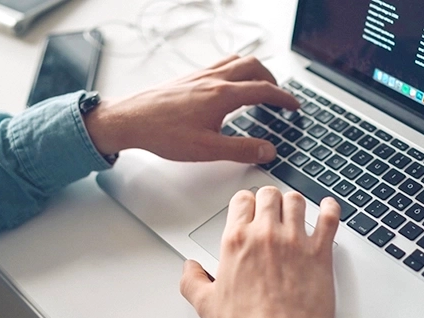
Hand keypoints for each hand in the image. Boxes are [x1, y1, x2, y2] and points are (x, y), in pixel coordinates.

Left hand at [84, 55, 298, 163]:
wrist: (130, 120)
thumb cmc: (163, 133)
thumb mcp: (207, 149)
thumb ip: (242, 150)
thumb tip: (267, 150)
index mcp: (222, 95)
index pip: (263, 90)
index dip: (284, 98)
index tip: (294, 106)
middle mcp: (213, 79)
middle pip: (254, 66)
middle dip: (272, 79)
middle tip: (279, 96)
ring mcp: (200, 75)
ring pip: (237, 61)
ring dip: (255, 70)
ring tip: (260, 86)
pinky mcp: (189, 78)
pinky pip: (220, 65)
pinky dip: (235, 70)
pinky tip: (229, 87)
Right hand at [179, 187, 340, 317]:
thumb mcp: (207, 305)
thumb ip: (192, 281)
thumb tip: (190, 268)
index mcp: (237, 241)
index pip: (241, 200)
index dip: (246, 203)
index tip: (249, 209)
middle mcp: (266, 235)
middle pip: (269, 195)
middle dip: (269, 200)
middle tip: (271, 210)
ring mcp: (295, 241)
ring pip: (296, 201)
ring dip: (294, 204)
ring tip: (294, 211)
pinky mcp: (320, 252)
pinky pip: (329, 217)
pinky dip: (330, 208)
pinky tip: (327, 208)